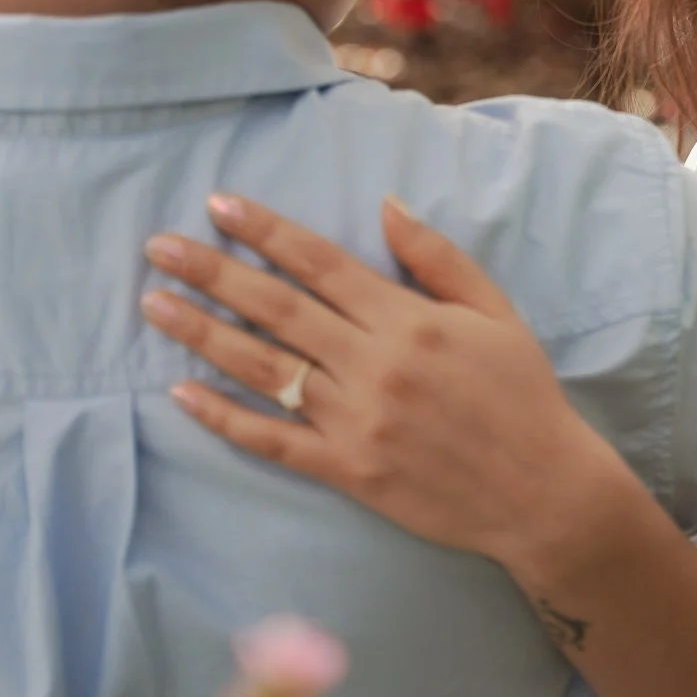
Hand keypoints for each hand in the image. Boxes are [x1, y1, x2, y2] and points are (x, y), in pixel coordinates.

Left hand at [141, 193, 634, 577]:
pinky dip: (224, 418)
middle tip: (157, 247)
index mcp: (408, 319)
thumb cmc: (522, 394)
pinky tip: (181, 394)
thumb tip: (385, 205)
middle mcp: (374, 365)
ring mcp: (356, 421)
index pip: (320, 262)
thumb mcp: (495, 312)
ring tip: (153, 305)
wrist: (543, 491)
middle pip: (276, 308)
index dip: (265, 231)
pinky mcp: (347, 471)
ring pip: (263, 369)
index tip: (217, 205)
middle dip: (211, 272)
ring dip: (202, 334)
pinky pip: (273, 441)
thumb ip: (438, 258)